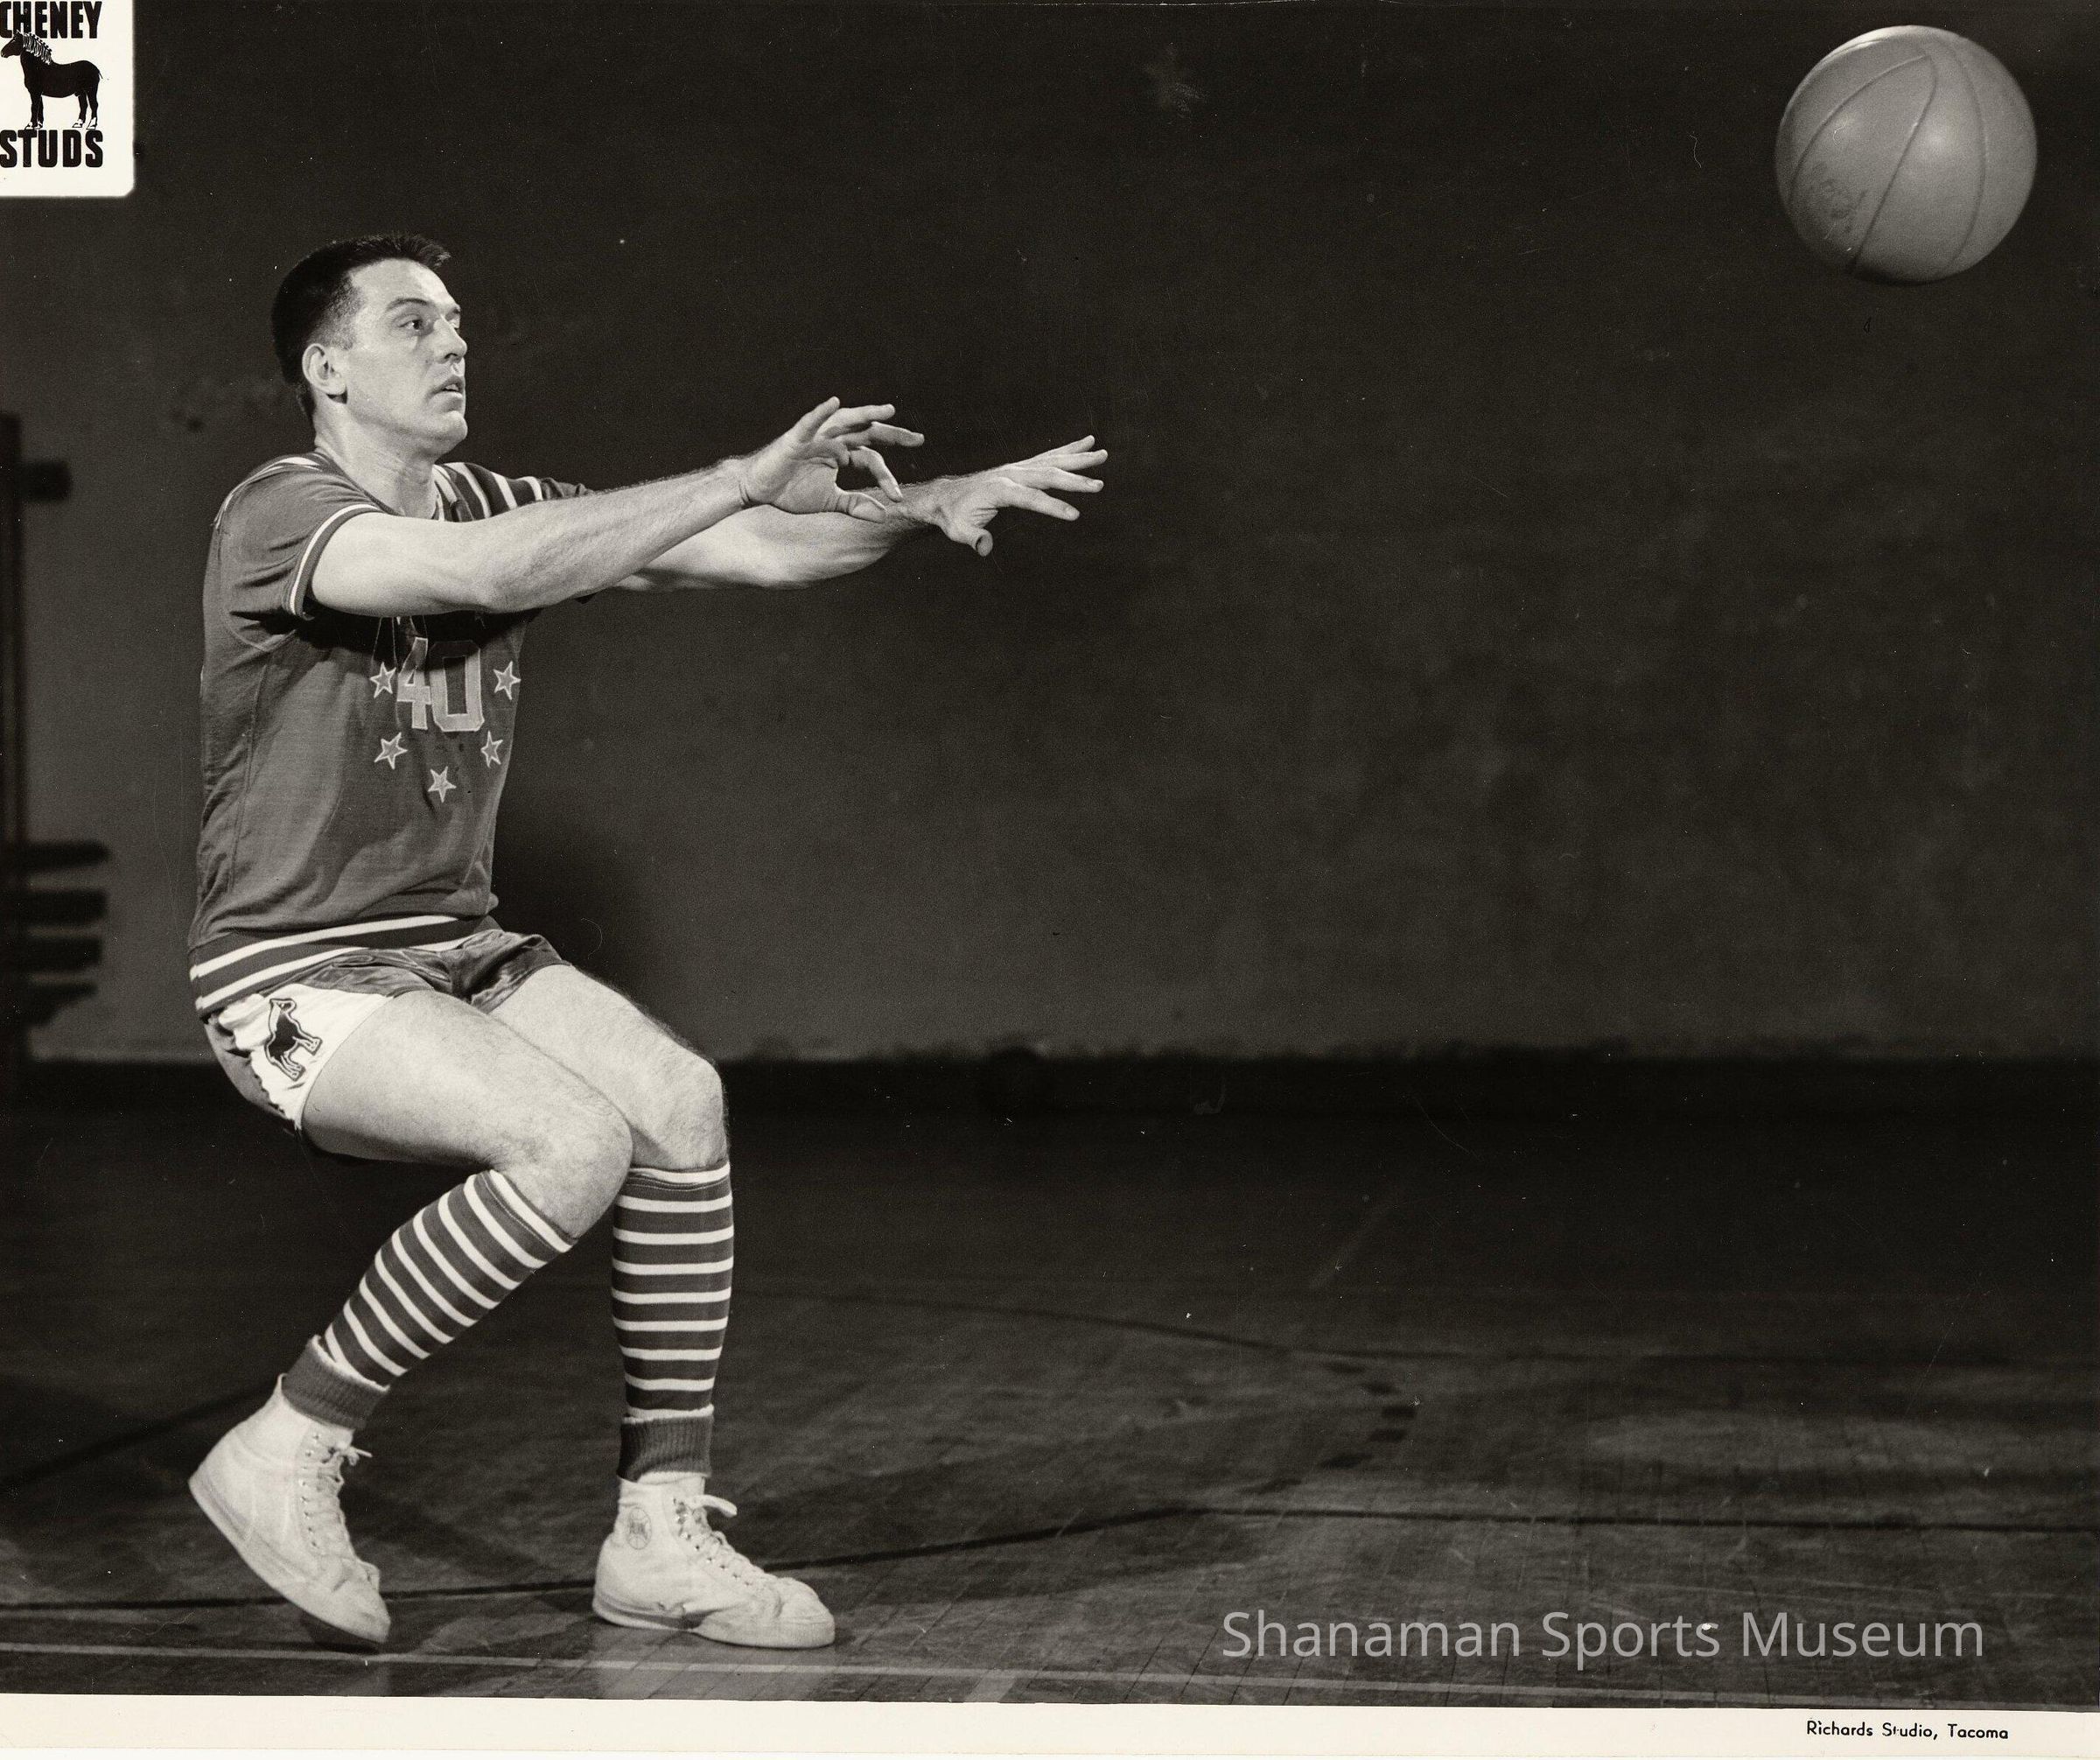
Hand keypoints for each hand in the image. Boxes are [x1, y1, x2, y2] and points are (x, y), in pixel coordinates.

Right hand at [738, 398, 924, 520]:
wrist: (759, 489)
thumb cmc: (791, 490)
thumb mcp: (829, 501)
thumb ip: (855, 505)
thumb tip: (884, 516)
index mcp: (842, 454)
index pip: (872, 459)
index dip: (887, 477)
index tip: (898, 497)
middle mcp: (834, 440)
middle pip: (868, 433)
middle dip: (893, 435)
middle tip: (919, 440)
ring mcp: (816, 435)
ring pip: (845, 421)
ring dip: (866, 414)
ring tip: (888, 411)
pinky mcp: (796, 437)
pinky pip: (810, 422)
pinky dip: (821, 412)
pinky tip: (834, 402)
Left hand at [922, 437, 1107, 555]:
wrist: (945, 496)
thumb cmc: (953, 516)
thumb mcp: (959, 530)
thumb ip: (974, 538)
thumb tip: (985, 547)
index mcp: (999, 489)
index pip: (1031, 498)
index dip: (1052, 507)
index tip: (1075, 514)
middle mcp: (1011, 473)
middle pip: (1048, 474)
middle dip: (1075, 480)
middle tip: (1099, 485)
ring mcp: (1017, 467)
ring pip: (1053, 460)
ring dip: (1079, 458)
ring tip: (1103, 454)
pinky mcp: (1021, 467)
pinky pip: (1048, 456)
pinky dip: (1068, 449)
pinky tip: (1086, 444)